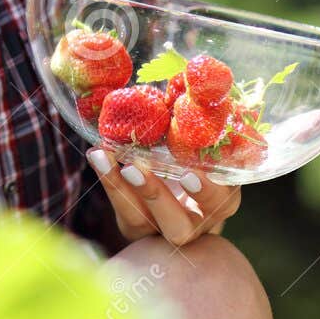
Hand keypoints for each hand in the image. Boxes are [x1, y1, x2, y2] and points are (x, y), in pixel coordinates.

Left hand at [87, 147, 240, 246]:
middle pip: (179, 226)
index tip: (190, 172)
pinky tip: (97, 154)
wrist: (182, 192)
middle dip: (156, 196)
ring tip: (102, 156)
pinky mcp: (135, 228)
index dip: (207, 190)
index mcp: (220, 201)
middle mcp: (193, 222)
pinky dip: (108, 180)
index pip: (222, 201)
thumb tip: (180, 89)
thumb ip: (197, 132)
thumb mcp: (203, 150)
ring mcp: (160, 228)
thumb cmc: (198, 161)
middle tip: (133, 168)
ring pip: (141, 219)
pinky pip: (121, 209)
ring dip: (119, 186)